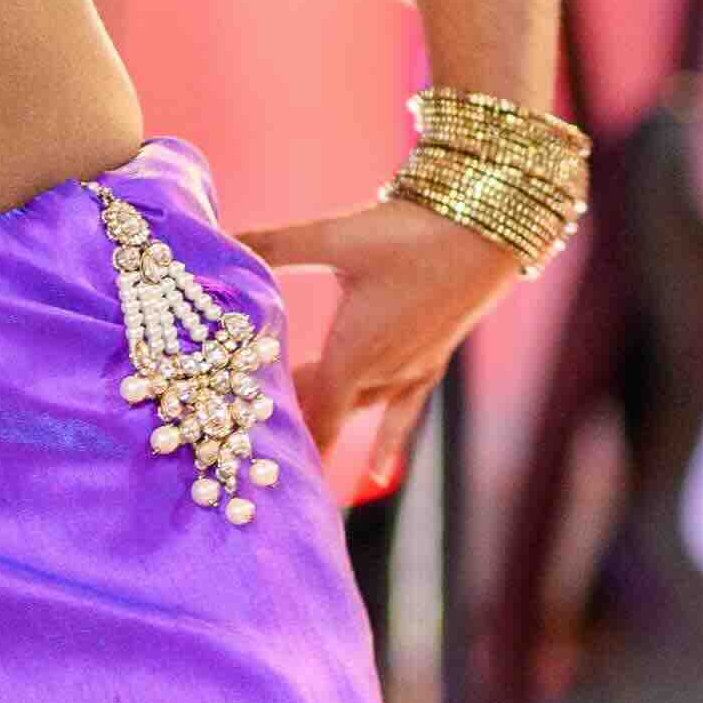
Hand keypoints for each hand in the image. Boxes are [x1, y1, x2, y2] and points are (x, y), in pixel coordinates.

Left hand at [239, 196, 527, 501]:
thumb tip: (217, 239)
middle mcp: (381, 375)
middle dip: (292, 422)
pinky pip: (403, 414)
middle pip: (327, 415)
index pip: (312, 418)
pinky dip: (387, 442)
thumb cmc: (409, 234)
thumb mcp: (334, 236)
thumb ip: (271, 244)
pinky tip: (379, 472)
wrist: (486, 230)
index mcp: (352, 354)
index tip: (253, 464)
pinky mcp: (431, 362)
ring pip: (358, 410)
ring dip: (328, 416)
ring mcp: (410, 373)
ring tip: (292, 431)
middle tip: (252, 436)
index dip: (284, 442)